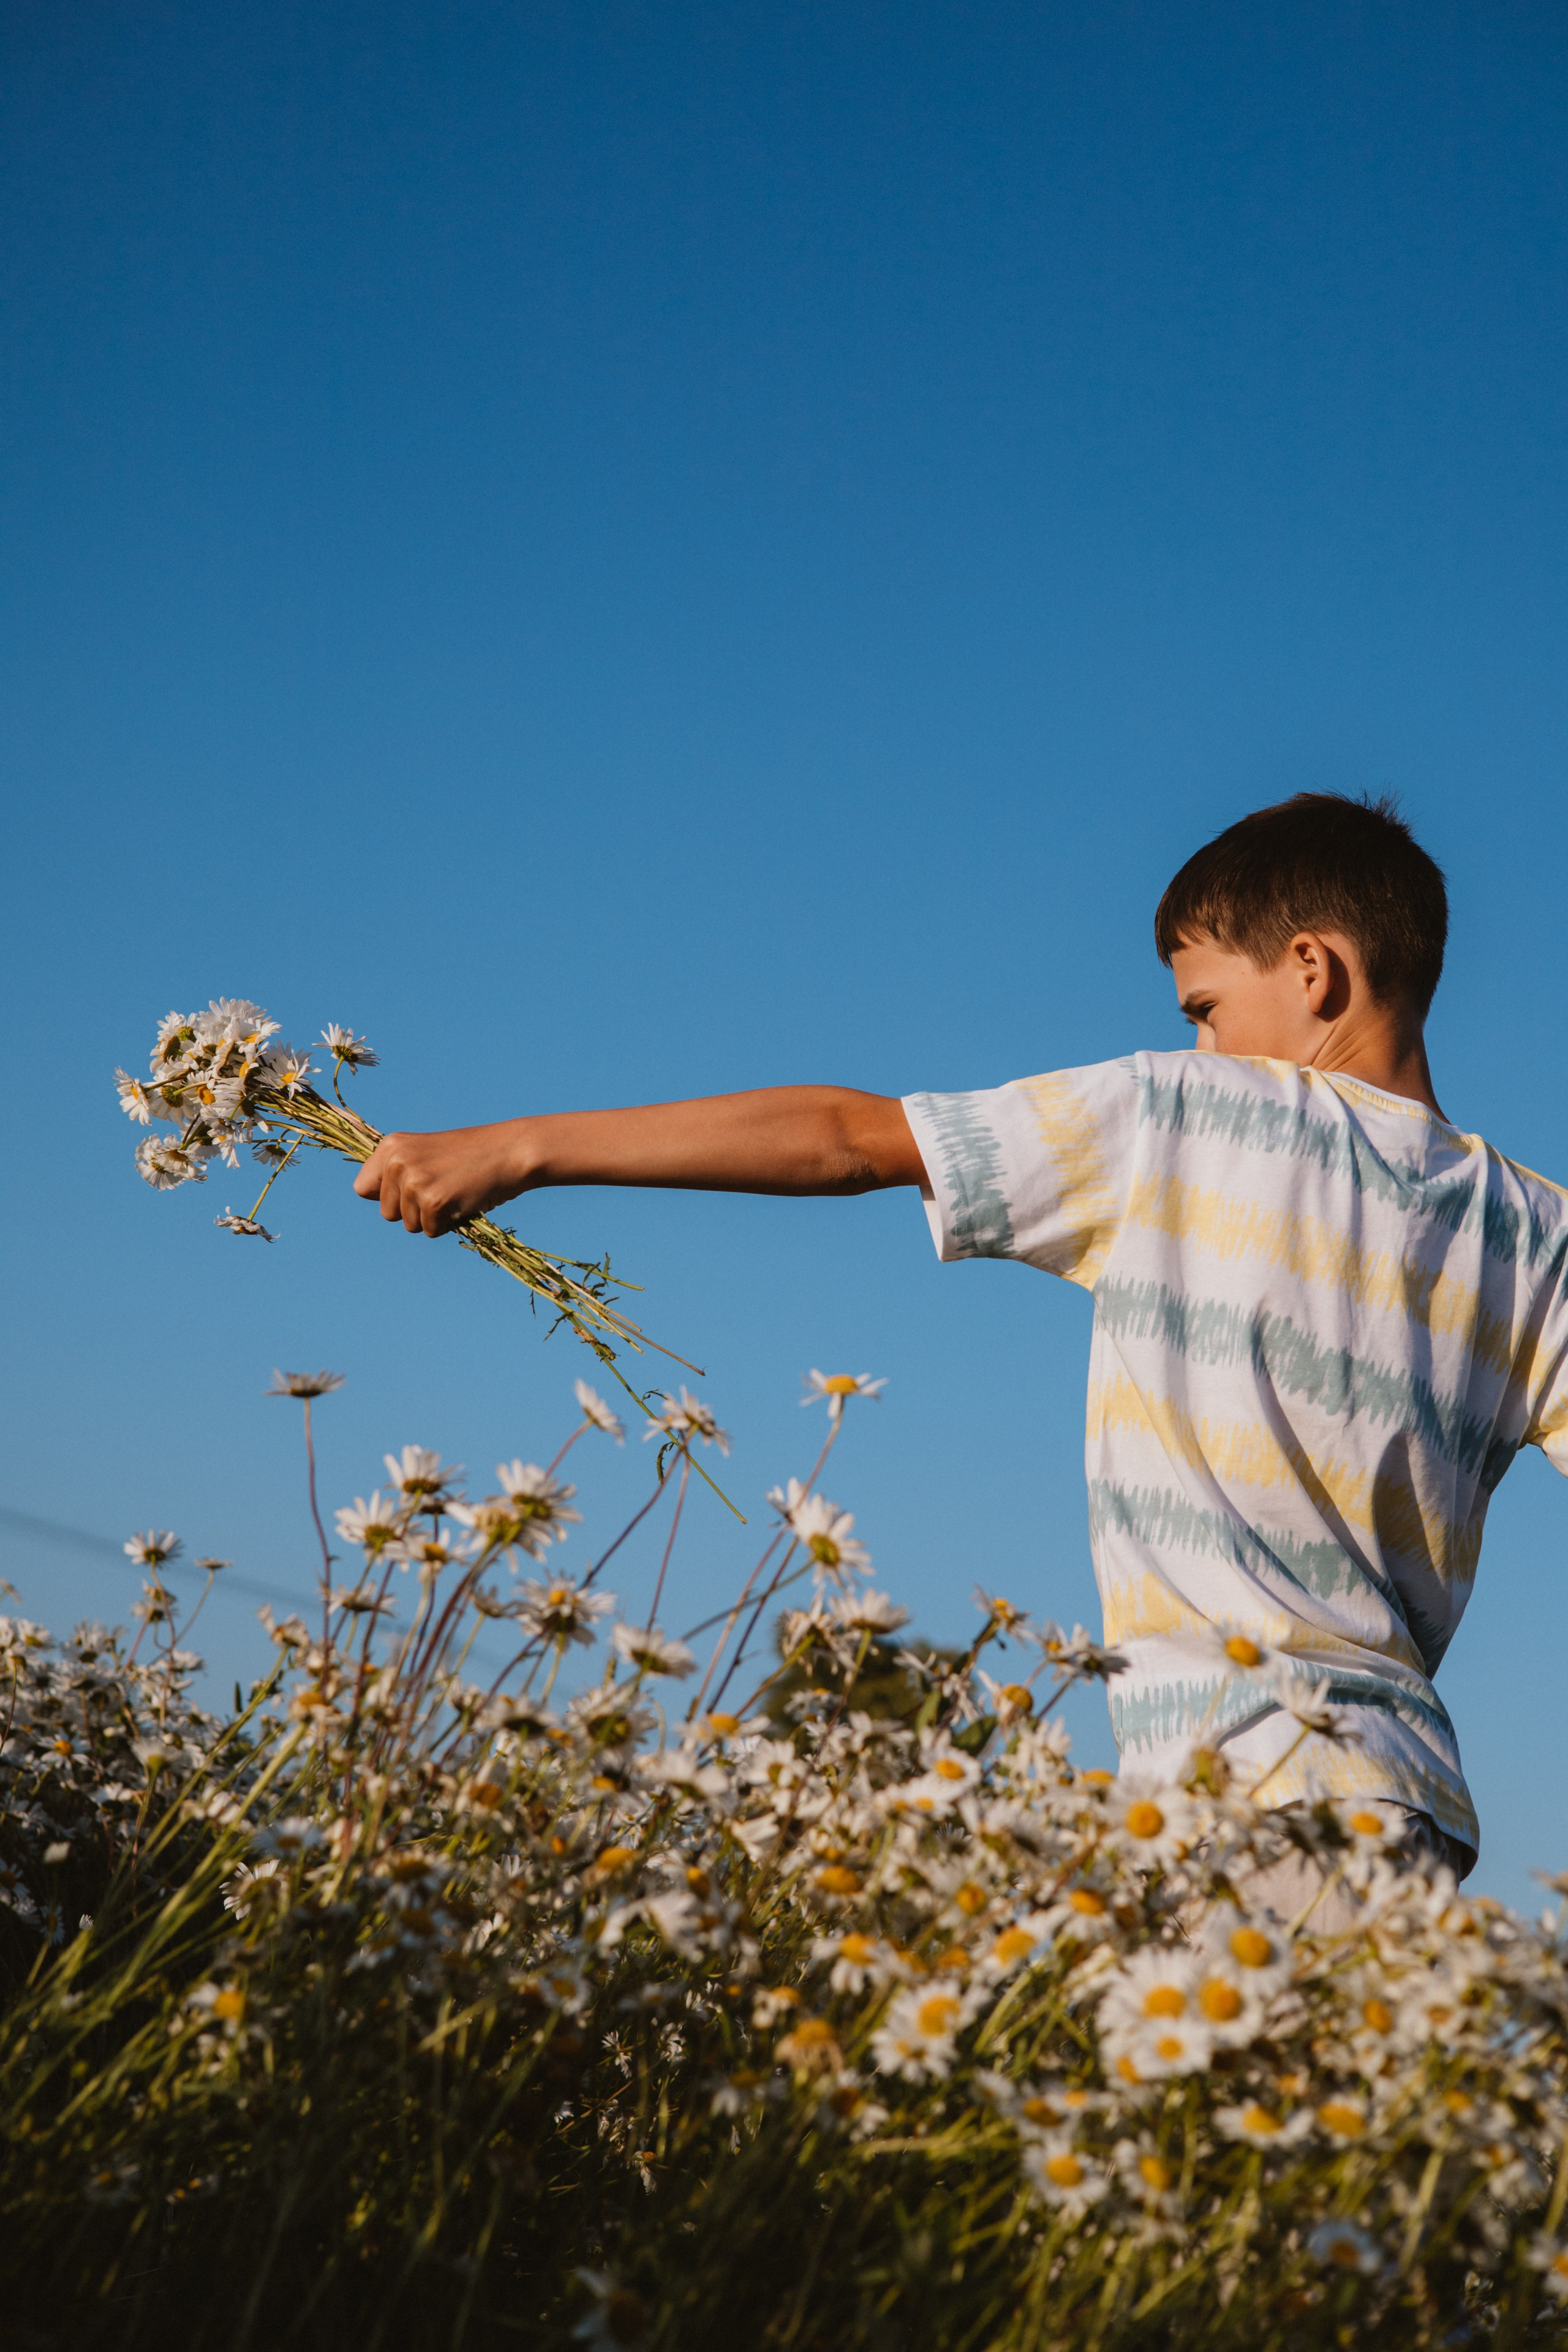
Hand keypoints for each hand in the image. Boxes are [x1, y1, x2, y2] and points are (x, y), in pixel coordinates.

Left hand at [353, 1121, 530, 1236]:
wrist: (512, 1151)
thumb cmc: (472, 1155)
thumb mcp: (426, 1153)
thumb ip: (397, 1170)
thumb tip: (365, 1193)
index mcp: (391, 1146)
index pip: (363, 1188)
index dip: (388, 1196)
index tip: (412, 1189)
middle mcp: (397, 1162)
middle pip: (387, 1213)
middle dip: (413, 1210)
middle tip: (443, 1188)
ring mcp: (414, 1182)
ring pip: (409, 1224)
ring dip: (433, 1218)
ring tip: (456, 1191)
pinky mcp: (434, 1202)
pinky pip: (431, 1231)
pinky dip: (449, 1224)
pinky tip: (464, 1200)